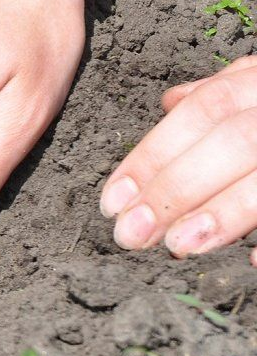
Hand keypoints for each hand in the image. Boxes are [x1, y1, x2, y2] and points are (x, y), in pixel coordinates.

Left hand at [101, 55, 256, 264]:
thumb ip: (231, 92)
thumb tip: (173, 102)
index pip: (207, 111)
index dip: (154, 154)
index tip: (112, 199)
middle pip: (236, 140)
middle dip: (176, 188)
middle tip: (130, 234)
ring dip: (226, 212)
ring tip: (178, 247)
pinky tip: (252, 262)